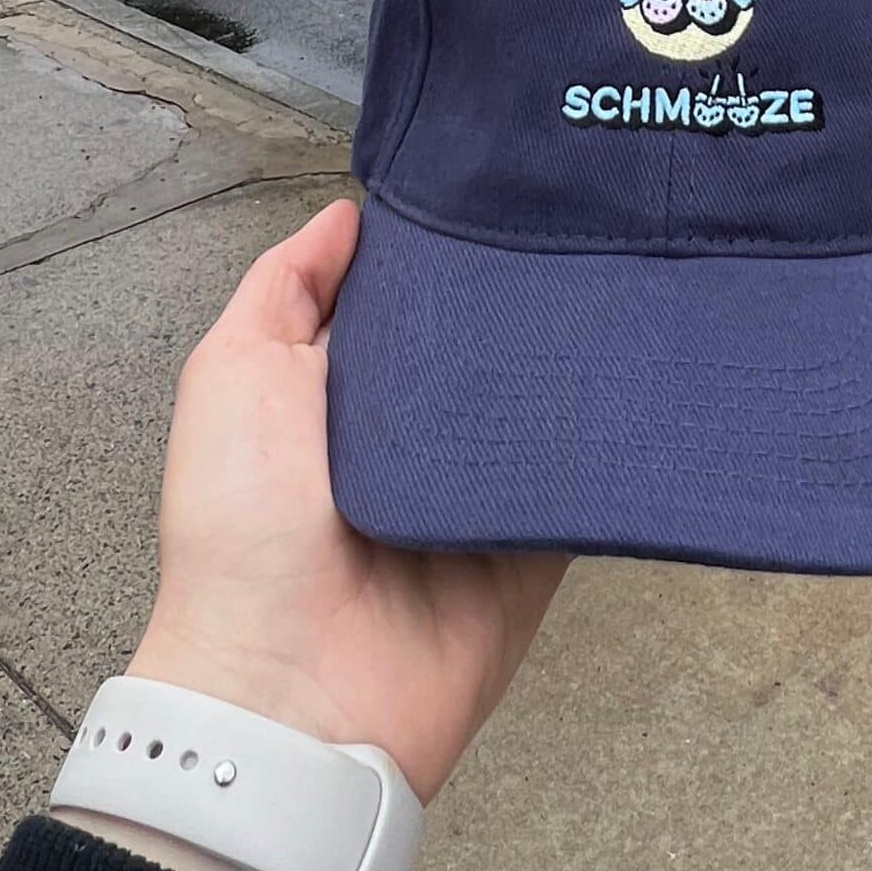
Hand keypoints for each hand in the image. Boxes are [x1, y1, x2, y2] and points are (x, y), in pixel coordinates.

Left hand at [125, 199, 568, 800]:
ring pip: (542, 401)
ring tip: (622, 275)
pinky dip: (605, 442)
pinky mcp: (533, 544)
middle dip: (517, 289)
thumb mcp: (231, 373)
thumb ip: (286, 286)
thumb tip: (349, 214)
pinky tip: (639, 376)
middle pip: (483, 338)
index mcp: (343, 389)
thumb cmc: (241, 527)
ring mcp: (477, 490)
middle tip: (574, 219)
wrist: (290, 686)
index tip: (496, 184)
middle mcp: (415, 434)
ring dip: (570, 357)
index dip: (442, 244)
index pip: (410, 296)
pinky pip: (582, 481)